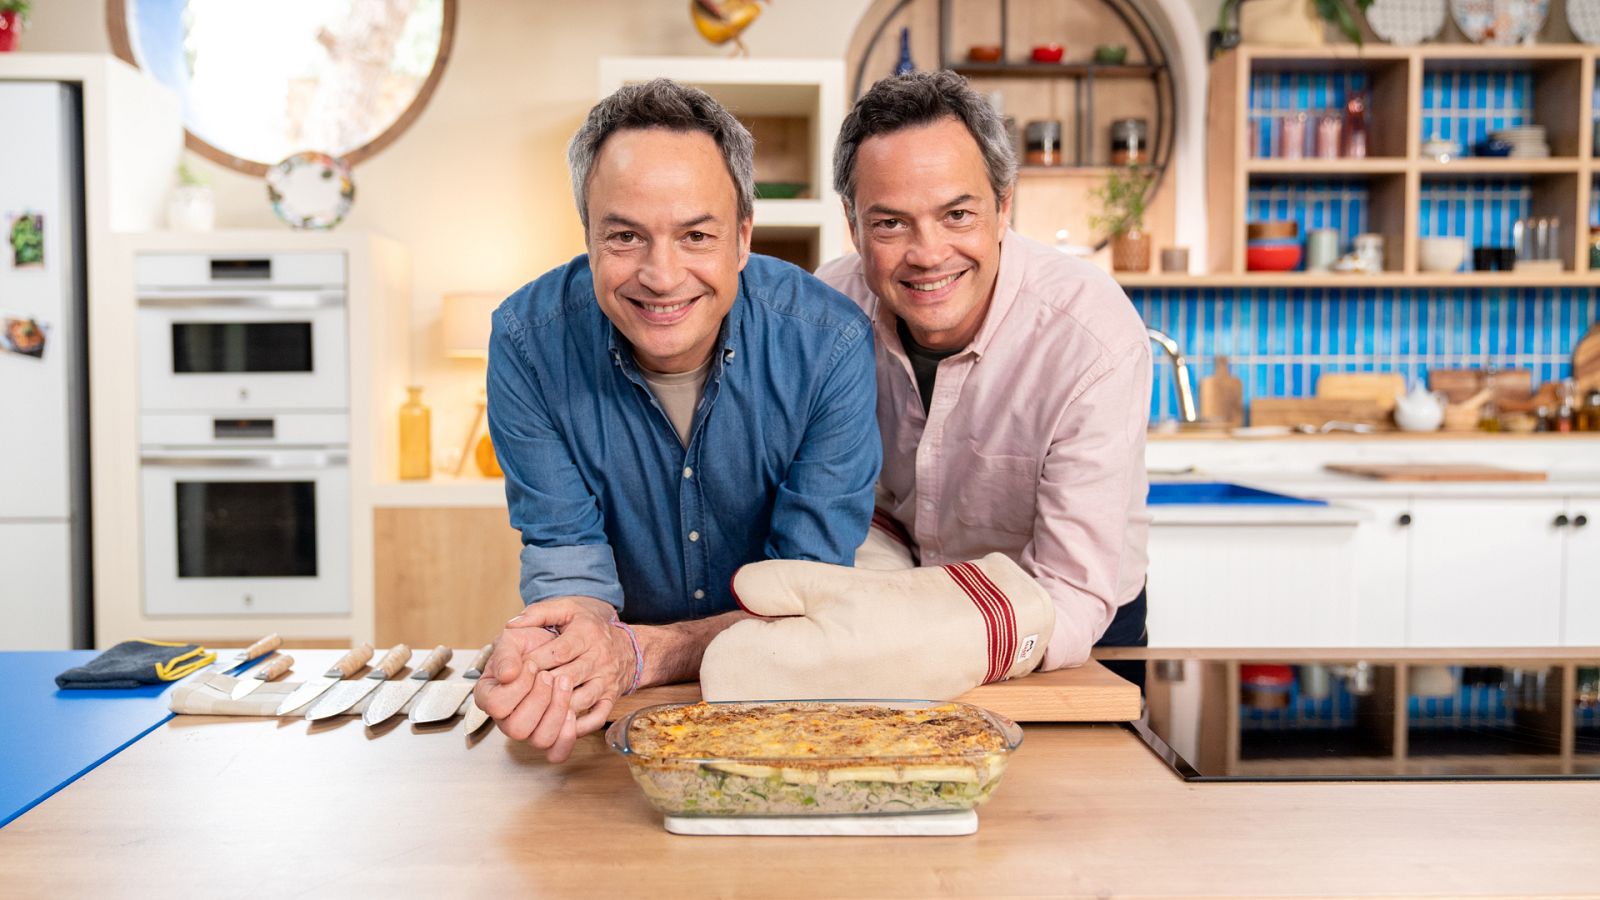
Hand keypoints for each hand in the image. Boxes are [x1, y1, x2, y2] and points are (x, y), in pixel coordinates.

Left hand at [475, 596, 636, 761]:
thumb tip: (511, 624)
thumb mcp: (568, 608)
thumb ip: (539, 612)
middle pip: (567, 678)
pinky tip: (559, 726)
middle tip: (519, 693)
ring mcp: (606, 681)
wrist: (630, 646)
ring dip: (556, 707)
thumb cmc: (591, 626)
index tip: (516, 669)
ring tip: (534, 710)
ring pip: (580, 700)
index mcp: (587, 634)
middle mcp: (599, 658)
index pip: (558, 652)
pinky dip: (578, 726)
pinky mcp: (611, 698)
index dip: (535, 662)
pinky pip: (597, 717)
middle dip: (541, 687)